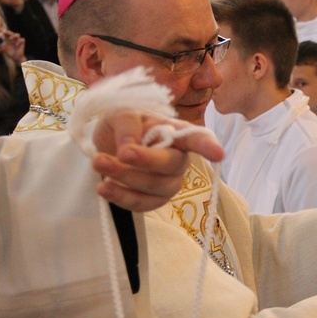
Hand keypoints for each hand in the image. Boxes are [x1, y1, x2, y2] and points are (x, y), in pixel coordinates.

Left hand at [2, 30, 25, 62]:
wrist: (15, 57)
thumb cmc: (9, 52)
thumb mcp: (3, 48)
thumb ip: (0, 45)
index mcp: (8, 39)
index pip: (6, 33)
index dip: (3, 30)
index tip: (0, 29)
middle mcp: (13, 38)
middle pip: (11, 33)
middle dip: (7, 32)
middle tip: (4, 32)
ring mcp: (18, 40)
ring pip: (17, 34)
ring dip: (13, 36)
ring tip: (10, 39)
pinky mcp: (22, 43)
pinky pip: (22, 39)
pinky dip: (19, 41)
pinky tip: (16, 45)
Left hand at [91, 110, 223, 211]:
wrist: (105, 147)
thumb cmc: (122, 125)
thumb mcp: (120, 113)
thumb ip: (127, 124)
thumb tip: (129, 148)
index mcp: (178, 133)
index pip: (199, 139)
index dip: (209, 146)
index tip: (219, 153)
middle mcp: (179, 158)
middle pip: (172, 165)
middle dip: (147, 160)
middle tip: (122, 153)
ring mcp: (168, 182)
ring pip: (155, 186)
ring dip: (125, 176)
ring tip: (98, 162)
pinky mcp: (153, 200)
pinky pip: (142, 204)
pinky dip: (120, 197)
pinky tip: (103, 186)